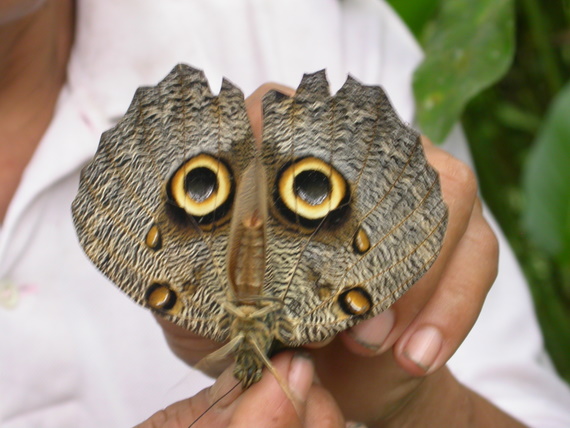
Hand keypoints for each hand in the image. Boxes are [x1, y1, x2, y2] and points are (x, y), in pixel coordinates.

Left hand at [156, 83, 521, 425]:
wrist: (351, 372)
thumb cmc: (280, 335)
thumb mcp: (220, 322)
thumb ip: (195, 300)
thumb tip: (173, 283)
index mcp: (293, 159)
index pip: (275, 113)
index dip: (264, 140)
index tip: (256, 210)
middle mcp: (364, 152)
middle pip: (376, 150)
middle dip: (366, 242)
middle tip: (345, 326)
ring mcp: (422, 182)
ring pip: (445, 196)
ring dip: (414, 278)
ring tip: (376, 345)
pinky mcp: (466, 228)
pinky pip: (480, 253)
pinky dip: (452, 307)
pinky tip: (418, 356)